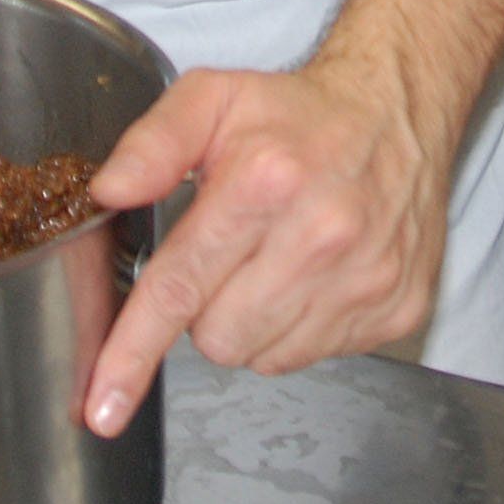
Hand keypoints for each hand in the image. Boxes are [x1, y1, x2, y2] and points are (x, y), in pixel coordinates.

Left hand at [77, 56, 448, 437]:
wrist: (399, 109)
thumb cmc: (300, 113)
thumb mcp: (213, 99)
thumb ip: (152, 144)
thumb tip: (109, 191)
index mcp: (266, 181)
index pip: (181, 286)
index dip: (134, 350)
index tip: (104, 403)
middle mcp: (323, 234)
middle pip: (217, 337)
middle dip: (205, 309)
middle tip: (230, 255)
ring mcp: (366, 277)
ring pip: (263, 355)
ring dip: (253, 321)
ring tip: (276, 260)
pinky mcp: (397, 306)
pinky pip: (314, 355)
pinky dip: (301, 327)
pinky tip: (315, 275)